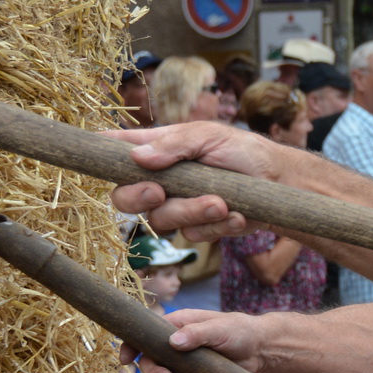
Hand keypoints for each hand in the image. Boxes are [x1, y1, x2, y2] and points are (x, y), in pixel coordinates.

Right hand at [104, 122, 284, 238]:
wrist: (280, 184)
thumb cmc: (243, 152)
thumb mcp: (208, 137)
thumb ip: (173, 147)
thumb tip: (137, 158)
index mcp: (158, 150)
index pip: (116, 152)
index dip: (99, 155)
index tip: (92, 157)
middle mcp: (160, 181)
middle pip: (123, 198)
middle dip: (138, 197)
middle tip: (160, 192)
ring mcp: (178, 207)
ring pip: (162, 221)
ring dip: (193, 212)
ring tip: (222, 202)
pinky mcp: (198, 227)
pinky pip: (193, 235)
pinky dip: (217, 225)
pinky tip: (237, 214)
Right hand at [119, 308, 267, 372]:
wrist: (261, 349)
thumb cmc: (239, 330)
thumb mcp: (220, 327)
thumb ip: (197, 333)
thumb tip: (174, 342)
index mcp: (175, 327)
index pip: (144, 336)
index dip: (130, 347)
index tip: (126, 360)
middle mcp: (175, 347)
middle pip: (151, 364)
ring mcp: (185, 366)